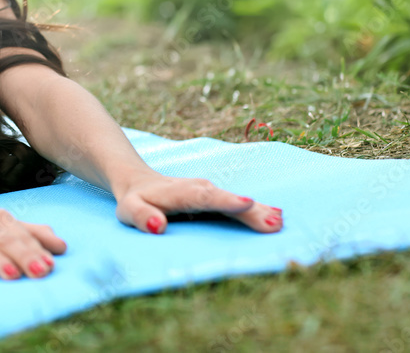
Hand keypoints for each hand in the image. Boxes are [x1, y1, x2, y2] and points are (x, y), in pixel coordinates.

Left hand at [113, 171, 282, 233]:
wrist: (139, 182)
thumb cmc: (135, 200)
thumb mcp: (129, 210)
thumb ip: (142, 216)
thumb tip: (157, 226)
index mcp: (182, 193)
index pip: (205, 198)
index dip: (226, 201)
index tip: (246, 203)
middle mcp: (201, 189)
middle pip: (228, 201)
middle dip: (252, 211)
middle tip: (275, 223)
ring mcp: (212, 193)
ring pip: (238, 203)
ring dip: (260, 212)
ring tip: (280, 222)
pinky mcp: (218, 199)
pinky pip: (239, 206)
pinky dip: (257, 212)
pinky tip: (276, 218)